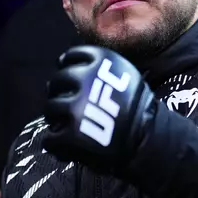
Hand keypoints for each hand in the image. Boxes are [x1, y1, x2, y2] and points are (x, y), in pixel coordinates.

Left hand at [42, 45, 156, 172]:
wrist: (147, 135)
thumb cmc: (138, 105)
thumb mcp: (124, 73)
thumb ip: (100, 67)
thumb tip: (72, 65)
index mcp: (99, 62)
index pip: (71, 56)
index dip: (66, 66)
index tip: (66, 74)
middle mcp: (84, 80)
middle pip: (57, 81)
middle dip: (57, 90)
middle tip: (61, 99)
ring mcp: (75, 107)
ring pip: (50, 108)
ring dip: (53, 114)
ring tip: (60, 121)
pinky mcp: (71, 134)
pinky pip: (51, 137)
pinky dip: (52, 141)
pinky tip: (58, 142)